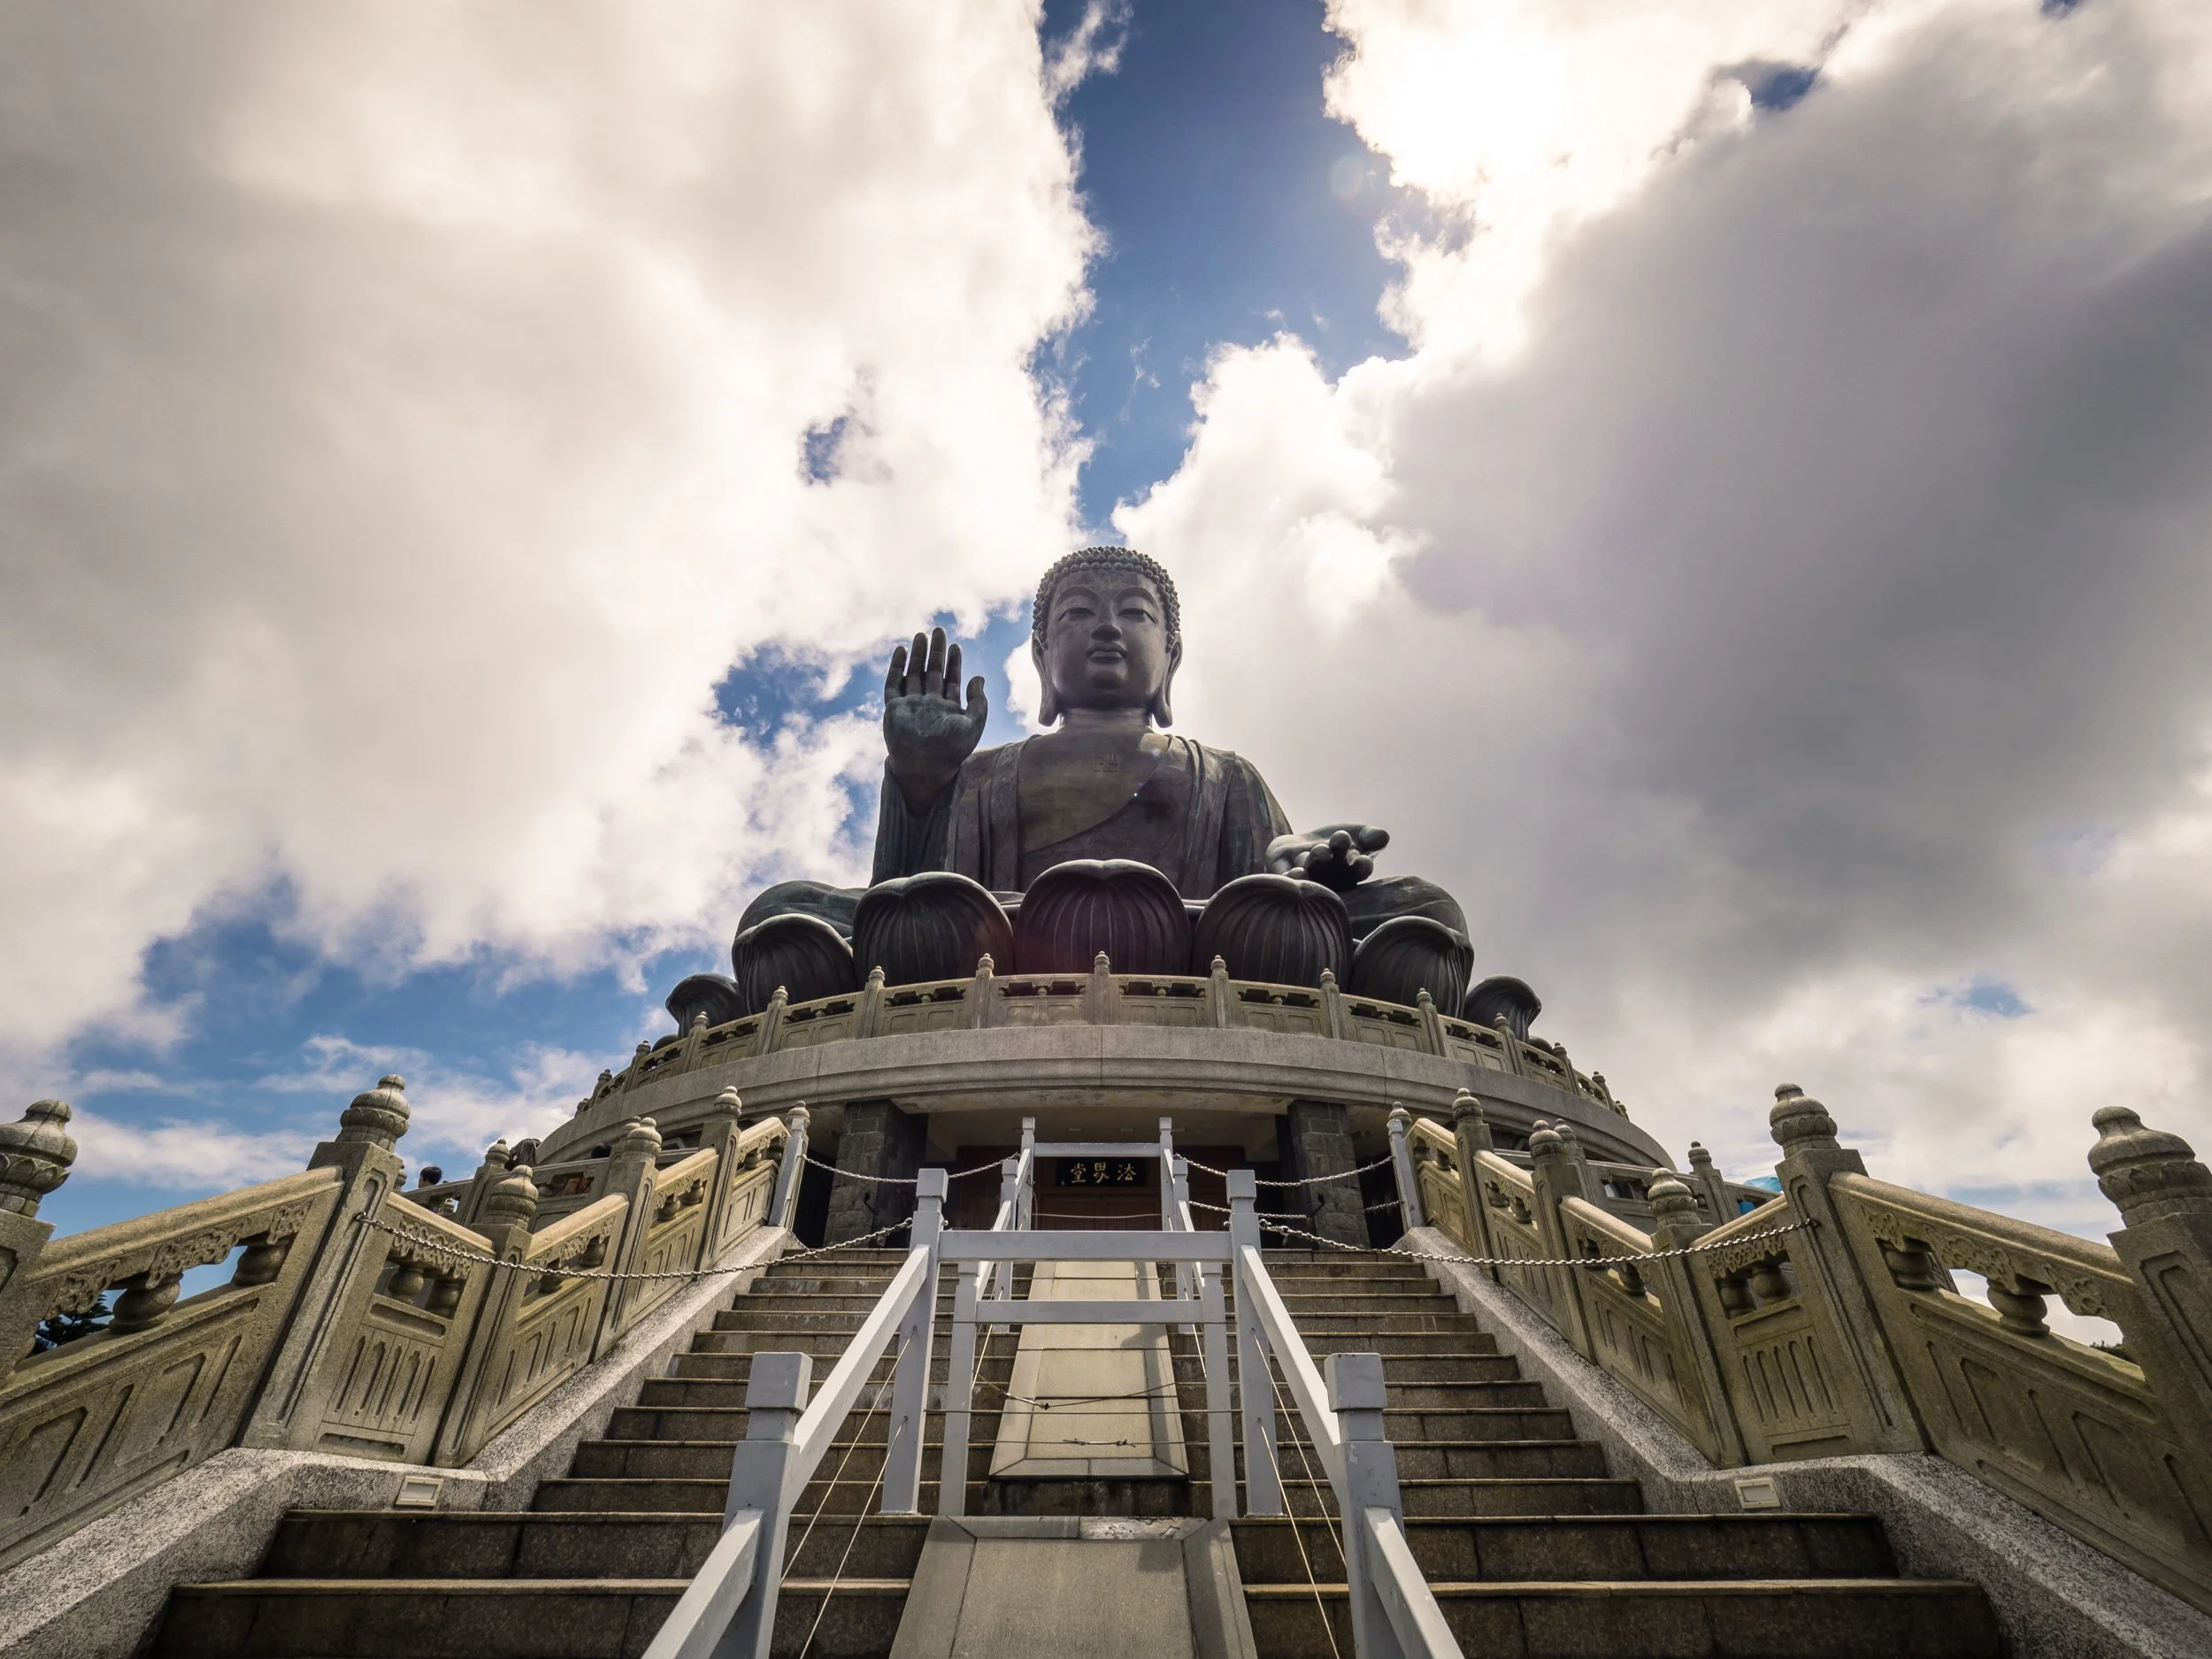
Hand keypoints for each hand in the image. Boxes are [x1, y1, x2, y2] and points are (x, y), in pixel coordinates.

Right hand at [883, 626, 987, 811]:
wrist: (925, 768)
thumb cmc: (951, 751)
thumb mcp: (974, 726)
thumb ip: (979, 703)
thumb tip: (979, 677)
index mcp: (948, 708)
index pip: (951, 680)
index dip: (954, 663)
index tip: (956, 646)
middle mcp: (929, 704)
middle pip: (932, 672)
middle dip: (936, 652)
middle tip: (939, 631)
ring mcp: (911, 705)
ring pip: (913, 674)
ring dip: (917, 655)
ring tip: (921, 636)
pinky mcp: (894, 708)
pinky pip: (893, 684)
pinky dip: (897, 667)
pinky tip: (901, 651)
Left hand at [1266, 823, 1389, 890]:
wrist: (1299, 847)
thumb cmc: (1334, 843)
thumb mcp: (1356, 834)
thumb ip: (1369, 835)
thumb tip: (1383, 836)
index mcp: (1350, 871)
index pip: (1359, 870)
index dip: (1361, 866)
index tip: (1362, 859)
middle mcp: (1330, 879)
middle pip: (1334, 869)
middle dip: (1337, 856)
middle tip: (1339, 840)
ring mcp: (1307, 877)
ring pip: (1311, 872)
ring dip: (1315, 862)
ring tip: (1320, 851)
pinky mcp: (1283, 873)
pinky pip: (1286, 878)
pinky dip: (1291, 876)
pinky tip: (1295, 871)